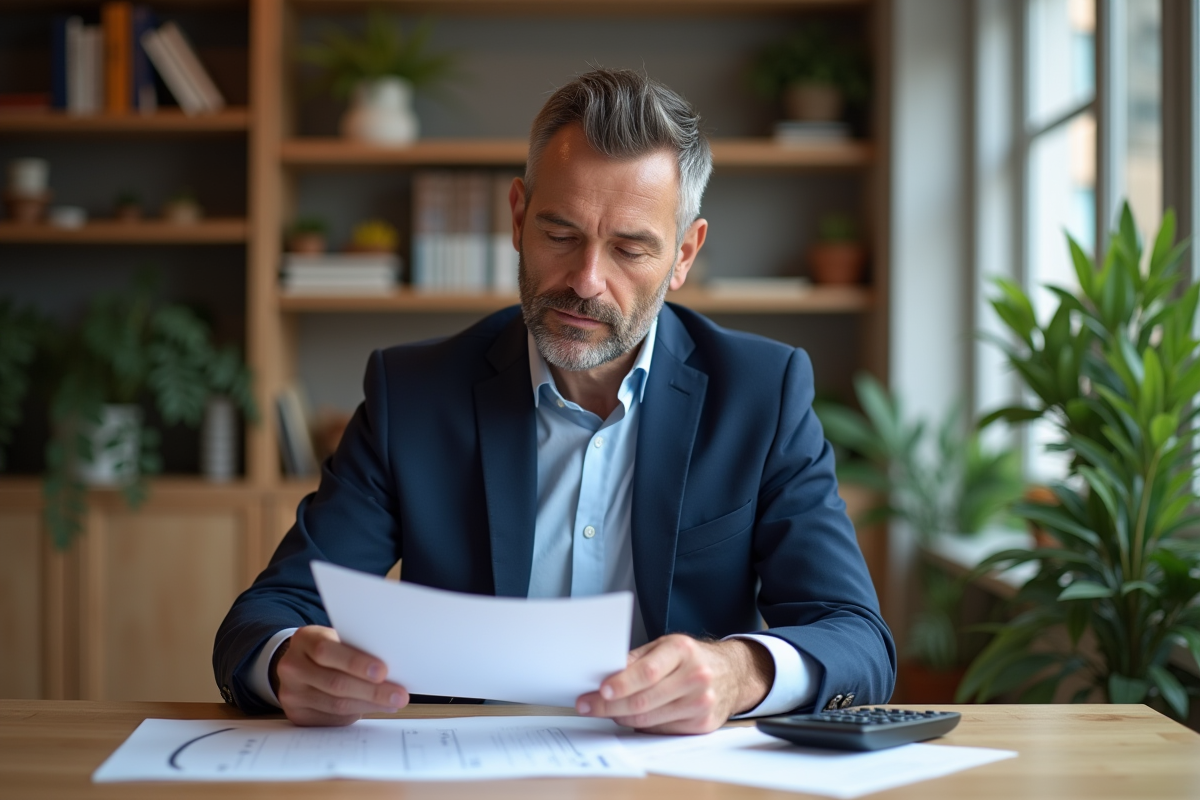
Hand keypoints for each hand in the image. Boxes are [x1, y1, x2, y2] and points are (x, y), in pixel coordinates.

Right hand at [271, 625, 408, 726]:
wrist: (299, 665)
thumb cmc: (329, 650)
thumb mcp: (336, 639)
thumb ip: (356, 648)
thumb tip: (393, 667)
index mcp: (304, 639)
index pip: (327, 651)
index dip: (356, 662)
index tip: (383, 672)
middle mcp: (292, 666)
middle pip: (335, 682)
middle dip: (372, 691)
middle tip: (399, 695)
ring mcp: (291, 693)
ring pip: (335, 704)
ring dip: (369, 705)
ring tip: (392, 703)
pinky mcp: (297, 714)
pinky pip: (331, 718)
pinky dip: (356, 714)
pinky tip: (373, 709)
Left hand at [575, 635, 773, 733]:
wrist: (732, 672)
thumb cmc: (691, 657)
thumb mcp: (665, 645)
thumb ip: (636, 659)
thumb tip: (604, 673)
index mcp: (683, 651)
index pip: (647, 672)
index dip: (620, 684)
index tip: (599, 691)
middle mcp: (696, 677)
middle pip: (644, 700)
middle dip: (609, 706)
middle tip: (588, 705)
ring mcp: (701, 703)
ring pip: (649, 720)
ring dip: (621, 717)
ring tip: (607, 710)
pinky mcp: (702, 724)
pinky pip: (661, 730)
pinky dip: (641, 726)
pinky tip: (632, 717)